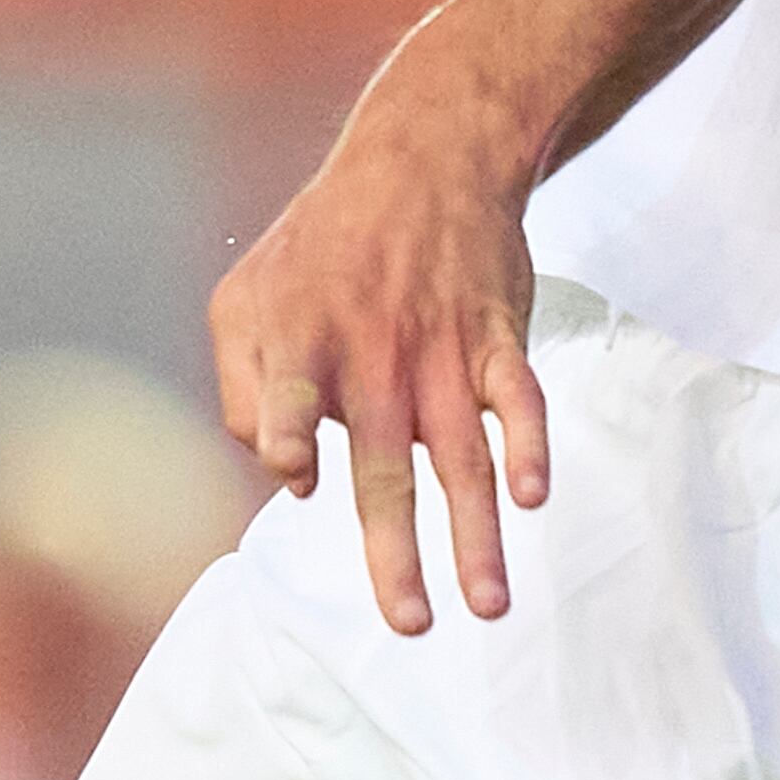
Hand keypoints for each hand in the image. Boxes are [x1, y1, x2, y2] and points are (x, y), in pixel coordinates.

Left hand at [208, 57, 554, 636]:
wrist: (427, 153)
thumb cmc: (322, 243)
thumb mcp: (247, 294)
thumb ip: (243, 389)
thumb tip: (287, 480)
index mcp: (302, 342)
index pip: (288, 398)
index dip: (291, 436)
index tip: (303, 475)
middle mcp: (374, 353)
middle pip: (386, 465)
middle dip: (397, 552)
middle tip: (410, 626)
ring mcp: (443, 347)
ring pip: (463, 456)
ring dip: (478, 534)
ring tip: (489, 606)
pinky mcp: (498, 335)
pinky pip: (520, 398)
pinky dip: (531, 444)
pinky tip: (536, 495)